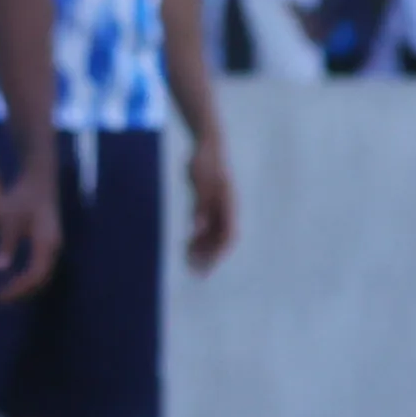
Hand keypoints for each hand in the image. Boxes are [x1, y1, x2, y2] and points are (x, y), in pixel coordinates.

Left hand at [0, 135, 64, 301]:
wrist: (39, 177)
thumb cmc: (24, 194)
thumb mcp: (11, 217)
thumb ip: (6, 242)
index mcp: (47, 244)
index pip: (34, 276)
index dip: (16, 289)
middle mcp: (53, 249)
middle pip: (39, 281)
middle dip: (19, 293)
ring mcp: (52, 247)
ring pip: (40, 276)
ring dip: (22, 287)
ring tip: (0, 294)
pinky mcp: (47, 243)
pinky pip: (38, 268)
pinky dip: (24, 278)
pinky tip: (9, 278)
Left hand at [181, 128, 236, 273]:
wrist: (208, 145)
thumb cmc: (204, 161)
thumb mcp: (199, 181)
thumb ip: (199, 204)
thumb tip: (198, 228)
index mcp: (229, 204)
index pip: (228, 236)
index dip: (218, 253)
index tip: (205, 266)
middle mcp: (228, 209)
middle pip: (222, 240)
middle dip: (210, 257)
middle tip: (194, 271)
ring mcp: (221, 208)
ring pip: (215, 236)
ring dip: (204, 250)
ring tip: (187, 262)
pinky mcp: (212, 206)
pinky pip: (208, 228)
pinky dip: (199, 239)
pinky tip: (187, 246)